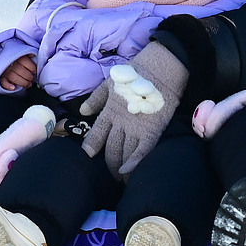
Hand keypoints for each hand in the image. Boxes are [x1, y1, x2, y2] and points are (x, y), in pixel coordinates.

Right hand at [0, 55, 36, 90]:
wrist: (3, 62)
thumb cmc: (15, 60)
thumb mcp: (22, 55)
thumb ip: (27, 54)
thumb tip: (32, 55)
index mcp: (15, 57)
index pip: (24, 61)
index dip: (32, 67)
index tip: (35, 71)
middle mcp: (9, 63)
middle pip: (20, 70)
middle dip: (29, 76)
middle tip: (33, 79)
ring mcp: (4, 71)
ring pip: (13, 77)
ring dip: (23, 82)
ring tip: (28, 84)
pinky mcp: (0, 78)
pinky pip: (3, 82)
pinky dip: (8, 85)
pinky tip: (13, 87)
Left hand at [80, 42, 187, 176]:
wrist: (162, 66)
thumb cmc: (136, 71)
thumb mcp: (110, 82)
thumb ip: (96, 99)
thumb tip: (83, 112)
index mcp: (109, 111)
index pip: (96, 135)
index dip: (91, 147)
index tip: (88, 156)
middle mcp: (121, 122)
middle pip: (111, 150)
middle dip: (109, 165)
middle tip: (110, 174)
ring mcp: (136, 127)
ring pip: (125, 154)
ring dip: (121, 168)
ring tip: (121, 179)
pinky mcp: (153, 129)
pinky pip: (142, 151)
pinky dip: (134, 163)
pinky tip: (129, 172)